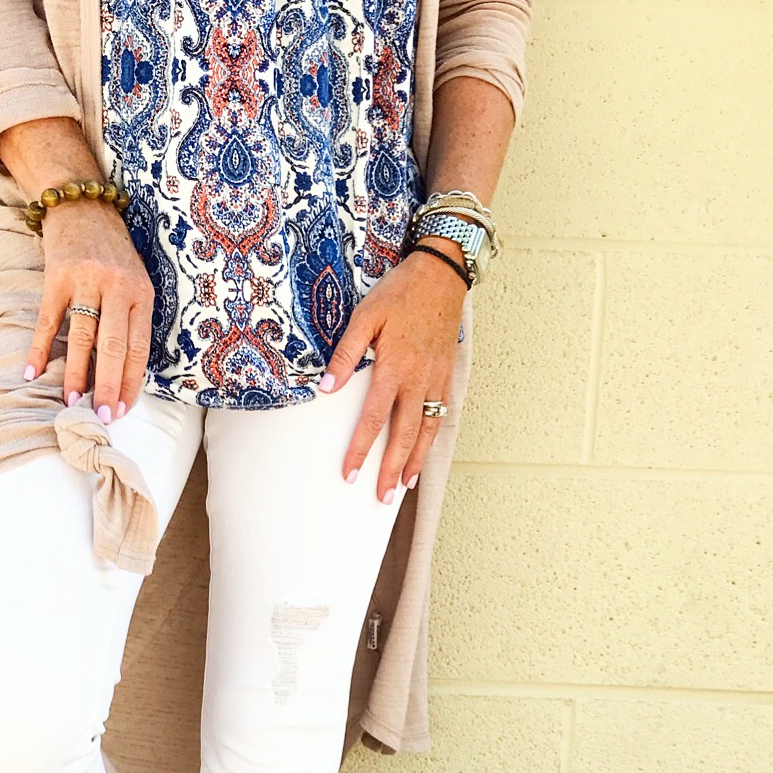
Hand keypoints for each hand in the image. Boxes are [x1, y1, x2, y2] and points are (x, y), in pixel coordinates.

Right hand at [24, 202, 154, 422]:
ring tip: (72, 402)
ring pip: (81, 338)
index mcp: (141, 292)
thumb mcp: (135, 280)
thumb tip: (124, 371)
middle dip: (108, 386)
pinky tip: (33, 372)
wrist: (82, 205)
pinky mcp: (57, 277)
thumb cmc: (112, 251)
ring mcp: (86, 281)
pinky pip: (48, 321)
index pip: (138, 347)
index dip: (132, 382)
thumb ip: (133, 318)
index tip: (124, 410)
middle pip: (112, 346)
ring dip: (76, 374)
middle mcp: (116, 287)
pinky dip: (40, 349)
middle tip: (103, 417)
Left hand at [320, 245, 467, 501]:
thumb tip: (326, 388)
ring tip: (403, 486)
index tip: (349, 474)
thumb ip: (345, 354)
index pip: (373, 419)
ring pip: (425, 430)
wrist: (443, 275)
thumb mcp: (365, 315)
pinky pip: (440, 416)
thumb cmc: (400, 293)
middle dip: (391, 469)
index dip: (360, 449)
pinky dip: (431, 440)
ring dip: (414, 462)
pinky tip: (423, 455)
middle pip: (403, 435)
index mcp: (394, 367)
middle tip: (381, 498)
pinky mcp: (446, 376)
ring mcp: (435, 380)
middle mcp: (418, 379)